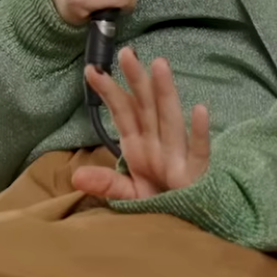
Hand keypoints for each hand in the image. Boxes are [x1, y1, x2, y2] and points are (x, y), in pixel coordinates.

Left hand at [74, 49, 211, 200]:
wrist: (188, 224)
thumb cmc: (162, 202)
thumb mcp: (130, 195)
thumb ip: (107, 183)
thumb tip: (76, 176)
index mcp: (139, 147)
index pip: (123, 113)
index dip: (109, 92)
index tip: (91, 70)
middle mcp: (158, 144)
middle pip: (145, 107)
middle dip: (136, 80)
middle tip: (125, 52)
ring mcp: (177, 156)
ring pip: (170, 119)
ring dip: (165, 93)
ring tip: (159, 65)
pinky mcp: (195, 174)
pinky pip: (198, 152)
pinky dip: (200, 132)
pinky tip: (200, 110)